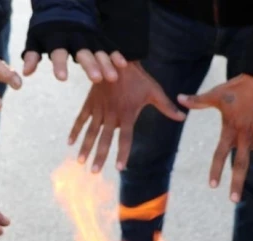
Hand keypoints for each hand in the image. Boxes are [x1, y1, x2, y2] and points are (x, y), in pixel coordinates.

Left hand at [22, 22, 126, 82]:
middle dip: (90, 65)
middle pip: (84, 52)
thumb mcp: (35, 39)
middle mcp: (75, 37)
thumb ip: (31, 55)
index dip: (60, 64)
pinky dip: (115, 54)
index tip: (62, 79)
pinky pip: (109, 46)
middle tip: (96, 79)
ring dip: (106, 63)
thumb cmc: (46, 29)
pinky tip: (122, 65)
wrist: (62, 5)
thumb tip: (25, 73)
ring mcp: (89, 37)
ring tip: (112, 78)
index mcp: (57, 37)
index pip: (58, 52)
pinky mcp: (99, 38)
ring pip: (99, 51)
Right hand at [69, 62, 185, 171]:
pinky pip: (81, 118)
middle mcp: (112, 114)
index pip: (125, 138)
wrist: (118, 57)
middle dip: (99, 156)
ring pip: (91, 132)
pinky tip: (70, 143)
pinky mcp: (91, 102)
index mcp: (127, 114)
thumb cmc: (139, 77)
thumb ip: (167, 107)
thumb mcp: (154, 91)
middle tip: (94, 172)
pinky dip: (75, 130)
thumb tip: (183, 118)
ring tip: (80, 162)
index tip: (119, 167)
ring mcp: (100, 109)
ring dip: (85, 147)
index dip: (122, 153)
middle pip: (105, 139)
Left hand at [178, 74, 252, 201]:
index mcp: (231, 129)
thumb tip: (179, 99)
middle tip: (234, 200)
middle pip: (240, 163)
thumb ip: (198, 101)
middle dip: (237, 182)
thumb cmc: (240, 86)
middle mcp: (246, 135)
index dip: (216, 169)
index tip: (213, 185)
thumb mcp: (217, 94)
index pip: (220, 154)